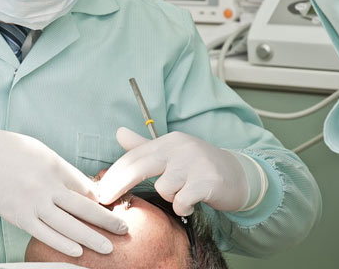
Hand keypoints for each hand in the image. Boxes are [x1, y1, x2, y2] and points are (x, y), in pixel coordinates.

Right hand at [0, 129, 127, 256]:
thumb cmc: (10, 150)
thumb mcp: (41, 151)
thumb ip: (63, 170)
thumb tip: (84, 189)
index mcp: (54, 165)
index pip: (85, 187)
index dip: (102, 200)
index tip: (115, 208)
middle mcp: (46, 185)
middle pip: (83, 207)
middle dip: (106, 220)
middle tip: (124, 229)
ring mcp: (32, 203)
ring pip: (67, 225)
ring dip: (90, 237)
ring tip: (108, 248)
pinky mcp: (18, 216)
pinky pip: (44, 233)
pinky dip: (62, 243)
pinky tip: (77, 251)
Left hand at [97, 127, 251, 215]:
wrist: (239, 176)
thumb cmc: (198, 166)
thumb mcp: (171, 154)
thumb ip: (143, 146)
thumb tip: (118, 132)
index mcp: (169, 141)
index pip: (134, 156)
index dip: (113, 174)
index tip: (99, 190)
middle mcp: (180, 148)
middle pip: (139, 167)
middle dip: (118, 185)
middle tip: (105, 200)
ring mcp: (195, 163)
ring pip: (164, 188)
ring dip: (170, 197)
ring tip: (183, 194)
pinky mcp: (208, 181)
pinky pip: (182, 200)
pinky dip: (184, 206)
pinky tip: (192, 203)